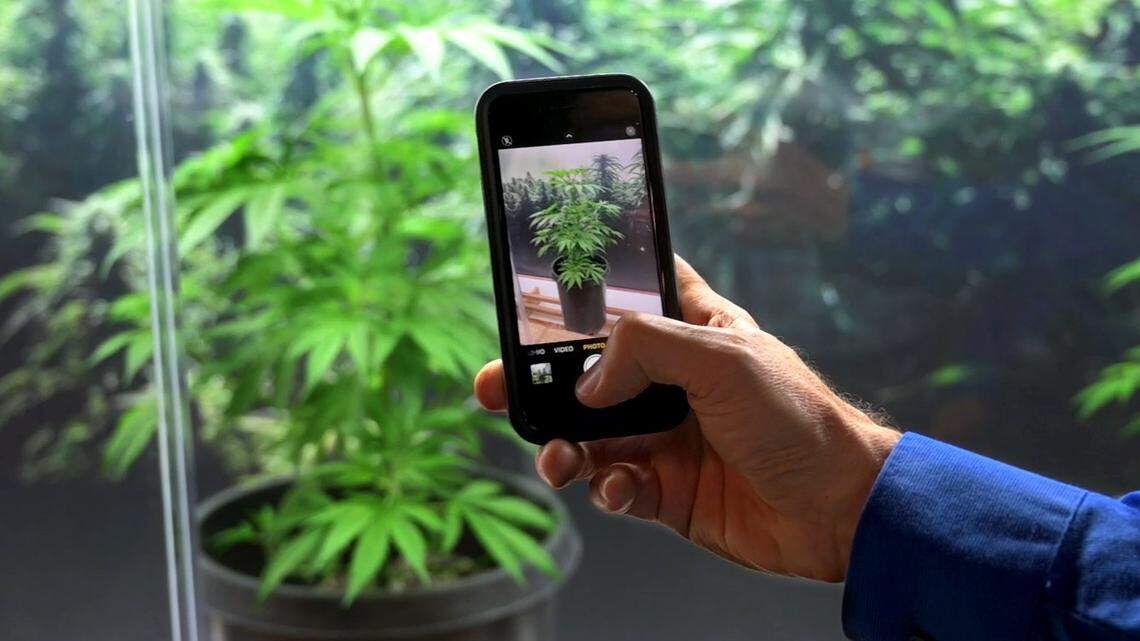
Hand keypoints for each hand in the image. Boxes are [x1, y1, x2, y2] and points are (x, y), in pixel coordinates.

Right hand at [474, 256, 899, 580]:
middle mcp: (673, 381)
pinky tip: (622, 489)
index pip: (631, 293)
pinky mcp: (668, 490)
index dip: (587, 288)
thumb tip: (586, 380)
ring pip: (589, 436)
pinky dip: (606, 490)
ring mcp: (668, 437)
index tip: (535, 289)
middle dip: (541, 381)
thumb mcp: (722, 358)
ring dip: (563, 447)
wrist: (838, 509)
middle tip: (496, 387)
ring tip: (558, 459)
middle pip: (588, 372)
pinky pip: (615, 486)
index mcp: (693, 331)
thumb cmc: (799, 417)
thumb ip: (645, 349)